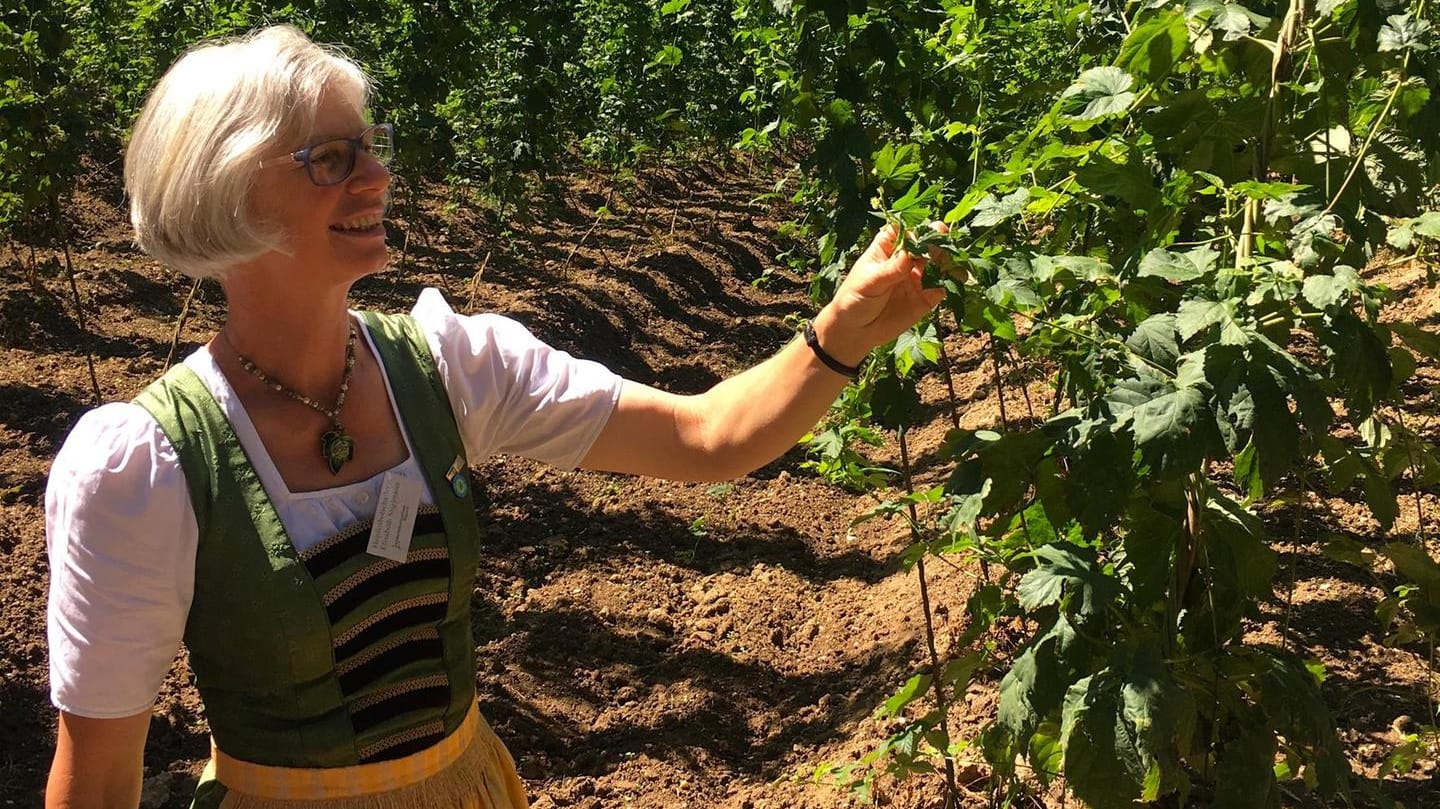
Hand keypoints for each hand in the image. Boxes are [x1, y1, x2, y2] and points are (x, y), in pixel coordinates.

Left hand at [812, 222, 954, 365]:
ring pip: (940, 263)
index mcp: (888, 247)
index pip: (907, 231)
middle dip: (938, 244)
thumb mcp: (870, 282)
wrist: (855, 331)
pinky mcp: (927, 296)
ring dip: (948, 262)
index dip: (917, 231)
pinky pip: (943, 286)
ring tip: (953, 266)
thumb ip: (891, 269)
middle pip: (928, 243)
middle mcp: (907, 258)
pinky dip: (951, 282)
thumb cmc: (854, 299)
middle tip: (940, 252)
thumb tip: (909, 254)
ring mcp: (918, 276)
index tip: (922, 239)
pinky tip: (955, 281)